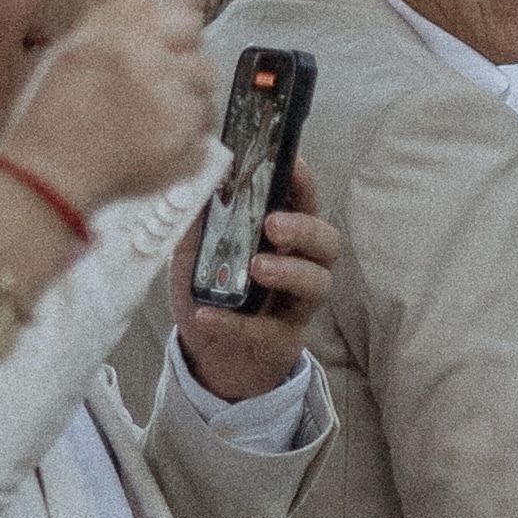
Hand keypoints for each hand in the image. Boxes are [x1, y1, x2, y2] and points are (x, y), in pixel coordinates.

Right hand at [2, 0, 218, 212]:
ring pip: (204, 96)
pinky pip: (204, 132)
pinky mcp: (192, 152)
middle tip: (148, 88)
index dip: (173, 33)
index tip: (157, 46)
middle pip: (199, 60)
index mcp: (128, 43)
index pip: (185, 19)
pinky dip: (185, 135)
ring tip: (148, 116)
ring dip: (184, 102)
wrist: (52, 172)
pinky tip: (152, 139)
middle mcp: (159, 74)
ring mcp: (180, 117)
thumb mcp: (79, 45)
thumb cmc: (57, 106)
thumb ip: (122, 9)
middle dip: (179, 70)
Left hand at [171, 164, 338, 403]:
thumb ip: (197, 219)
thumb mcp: (193, 249)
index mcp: (283, 237)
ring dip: (290, 271)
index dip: (303, 184)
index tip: (292, 165)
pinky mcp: (282, 340)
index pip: (304, 203)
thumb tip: (191, 179)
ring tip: (257, 268)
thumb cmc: (210, 291)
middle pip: (327, 242)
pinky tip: (210, 316)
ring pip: (317, 284)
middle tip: (273, 225)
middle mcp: (301, 265)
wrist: (206, 352)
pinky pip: (269, 331)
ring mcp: (296, 304)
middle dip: (305, 229)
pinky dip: (238, 323)